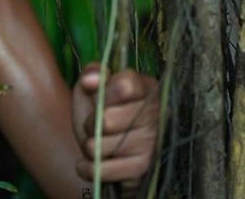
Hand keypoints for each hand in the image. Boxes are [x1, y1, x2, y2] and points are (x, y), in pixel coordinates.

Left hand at [71, 62, 158, 195]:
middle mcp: (156, 115)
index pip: (124, 86)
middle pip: (107, 120)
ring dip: (89, 146)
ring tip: (98, 143)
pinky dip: (88, 168)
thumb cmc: (100, 112)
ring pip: (100, 146)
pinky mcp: (143, 169)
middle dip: (90, 124)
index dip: (103, 94)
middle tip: (95, 125)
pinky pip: (102, 170)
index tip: (98, 99)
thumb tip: (91, 80)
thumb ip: (91, 74)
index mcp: (146, 88)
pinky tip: (89, 163)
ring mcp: (152, 144)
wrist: (108, 149)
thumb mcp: (91, 88)